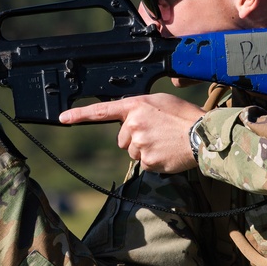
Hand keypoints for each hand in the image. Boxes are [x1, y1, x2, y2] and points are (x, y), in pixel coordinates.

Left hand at [59, 94, 203, 172]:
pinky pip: (144, 163)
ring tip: (165, 142)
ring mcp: (140, 143)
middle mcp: (134, 124)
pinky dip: (154, 160)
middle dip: (135, 138)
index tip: (63, 118)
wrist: (203, 135)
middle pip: (122, 138)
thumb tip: (128, 123)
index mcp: (136, 106)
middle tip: (157, 133)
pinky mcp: (148, 161)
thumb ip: (139, 110)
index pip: (101, 110)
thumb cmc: (184, 116)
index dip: (79, 115)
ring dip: (146, 149)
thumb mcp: (159, 102)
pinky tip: (167, 152)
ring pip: (133, 152)